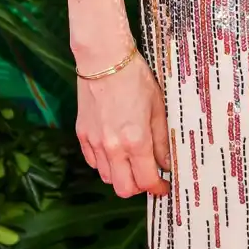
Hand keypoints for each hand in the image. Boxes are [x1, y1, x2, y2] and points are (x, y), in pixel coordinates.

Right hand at [75, 53, 170, 197]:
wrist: (105, 59)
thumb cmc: (136, 78)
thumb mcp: (158, 106)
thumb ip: (161, 139)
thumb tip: (166, 163)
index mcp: (135, 140)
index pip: (146, 180)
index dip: (157, 187)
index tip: (163, 186)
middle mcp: (112, 147)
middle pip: (123, 188)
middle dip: (138, 187)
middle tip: (148, 176)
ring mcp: (94, 143)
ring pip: (106, 178)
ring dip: (121, 175)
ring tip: (132, 160)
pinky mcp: (82, 135)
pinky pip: (93, 162)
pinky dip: (105, 163)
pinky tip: (115, 149)